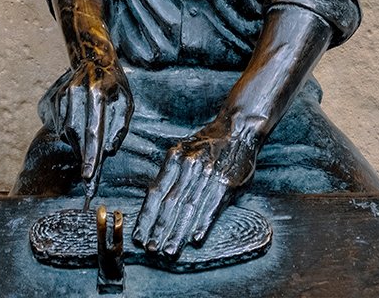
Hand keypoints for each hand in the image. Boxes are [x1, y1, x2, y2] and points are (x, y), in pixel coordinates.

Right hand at [38, 57, 132, 182]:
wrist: (93, 59)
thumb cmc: (113, 84)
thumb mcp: (126, 101)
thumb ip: (120, 126)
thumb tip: (109, 151)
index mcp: (97, 92)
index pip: (94, 129)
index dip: (91, 155)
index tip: (88, 175)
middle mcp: (76, 92)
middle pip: (77, 135)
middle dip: (84, 153)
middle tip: (92, 167)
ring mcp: (61, 95)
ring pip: (66, 133)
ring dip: (78, 143)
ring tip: (89, 131)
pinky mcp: (51, 99)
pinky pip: (58, 128)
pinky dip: (69, 132)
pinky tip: (78, 120)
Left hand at [132, 114, 257, 259]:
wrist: (239, 128)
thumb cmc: (209, 143)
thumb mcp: (184, 149)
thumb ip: (171, 172)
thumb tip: (152, 198)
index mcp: (175, 157)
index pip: (156, 191)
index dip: (146, 216)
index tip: (139, 235)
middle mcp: (189, 166)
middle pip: (170, 203)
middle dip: (159, 229)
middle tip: (151, 249)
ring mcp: (208, 174)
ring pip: (189, 208)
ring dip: (178, 232)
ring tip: (170, 251)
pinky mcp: (226, 183)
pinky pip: (212, 207)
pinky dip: (203, 223)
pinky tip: (196, 239)